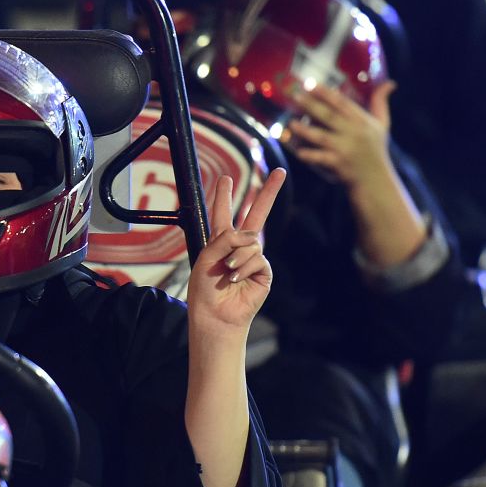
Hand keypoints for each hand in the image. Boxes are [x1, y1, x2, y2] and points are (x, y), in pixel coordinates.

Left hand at [186, 169, 285, 336]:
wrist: (214, 314)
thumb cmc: (205, 288)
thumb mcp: (207, 256)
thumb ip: (225, 238)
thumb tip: (251, 236)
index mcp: (221, 241)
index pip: (223, 213)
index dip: (224, 196)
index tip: (226, 178)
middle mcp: (239, 247)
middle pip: (256, 213)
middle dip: (268, 192)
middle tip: (279, 172)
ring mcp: (253, 258)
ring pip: (251, 242)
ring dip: (236, 257)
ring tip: (227, 273)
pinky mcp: (263, 272)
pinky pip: (257, 258)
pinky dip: (244, 268)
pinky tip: (236, 279)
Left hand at [286, 80, 395, 189]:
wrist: (376, 179)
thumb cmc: (376, 149)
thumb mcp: (382, 124)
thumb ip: (380, 102)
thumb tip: (391, 83)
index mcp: (362, 121)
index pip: (342, 102)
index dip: (325, 92)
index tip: (311, 83)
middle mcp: (354, 133)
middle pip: (329, 116)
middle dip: (311, 105)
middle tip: (295, 96)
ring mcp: (345, 149)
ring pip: (321, 137)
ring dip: (305, 130)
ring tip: (291, 123)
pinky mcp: (338, 164)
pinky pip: (321, 158)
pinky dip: (310, 155)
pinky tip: (298, 152)